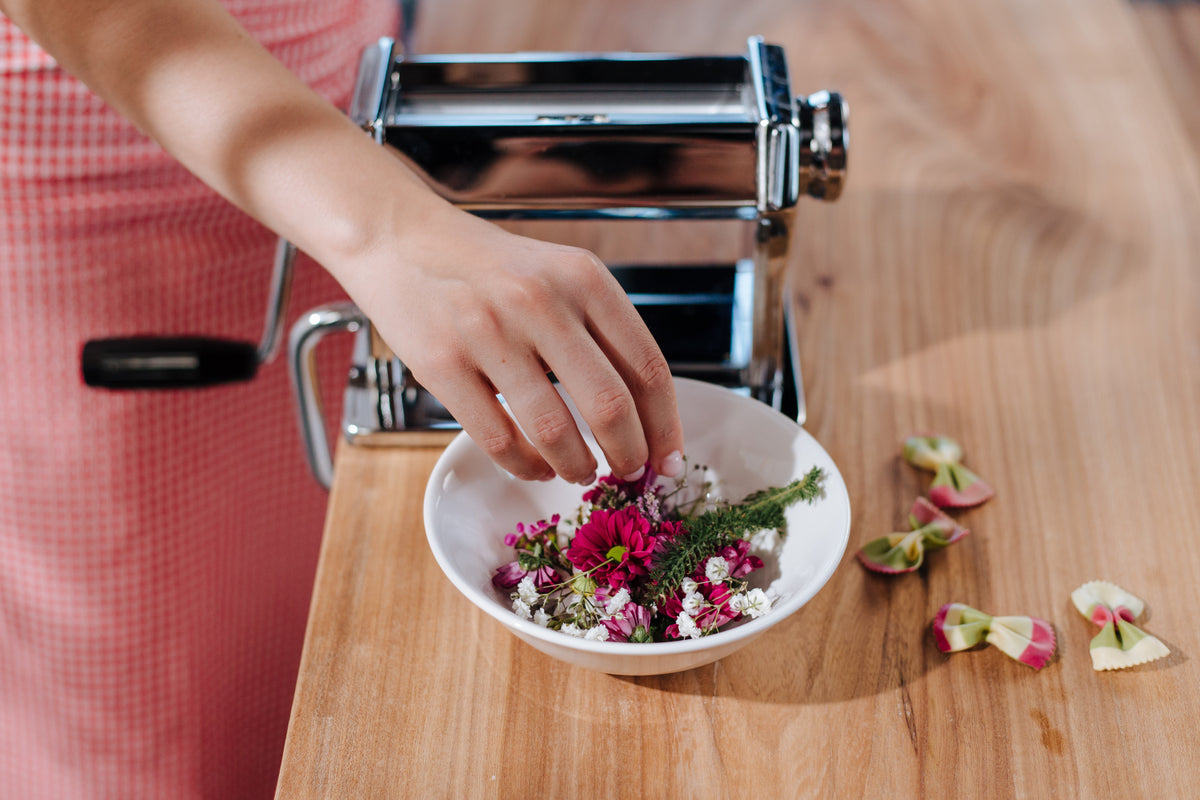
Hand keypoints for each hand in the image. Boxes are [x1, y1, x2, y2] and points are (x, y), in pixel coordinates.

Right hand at [341, 202, 684, 484]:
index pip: (647, 367)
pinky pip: (499, 439)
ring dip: (578, 466)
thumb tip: (647, 417)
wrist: (404, 240)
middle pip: (610, 405)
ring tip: (581, 473)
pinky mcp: (442, 363)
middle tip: (629, 474)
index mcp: (584, 278)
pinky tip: (537, 466)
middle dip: (629, 455)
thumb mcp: (560, 275)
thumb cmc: (493, 269)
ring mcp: (489, 332)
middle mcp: (541, 301)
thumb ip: (601, 331)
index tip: (669, 460)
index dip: (665, 426)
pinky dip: (526, 466)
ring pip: (555, 431)